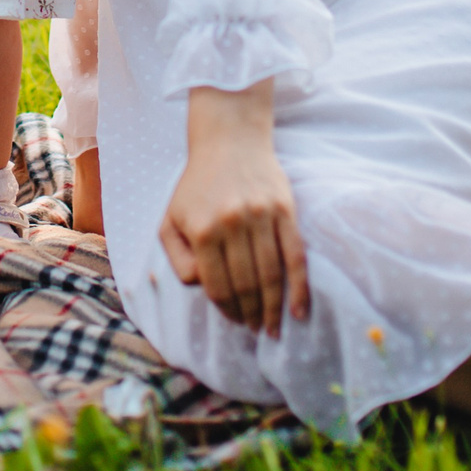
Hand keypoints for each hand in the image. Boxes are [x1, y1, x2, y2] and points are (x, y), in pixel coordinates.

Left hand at [156, 83, 309, 337]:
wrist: (229, 140)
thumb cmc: (197, 184)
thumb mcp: (171, 218)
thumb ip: (177, 258)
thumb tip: (200, 286)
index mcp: (202, 230)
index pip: (216, 285)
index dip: (226, 309)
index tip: (234, 321)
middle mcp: (232, 225)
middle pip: (245, 285)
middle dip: (250, 314)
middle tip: (255, 330)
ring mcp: (261, 218)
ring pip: (271, 276)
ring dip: (273, 309)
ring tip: (272, 328)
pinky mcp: (285, 212)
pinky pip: (295, 257)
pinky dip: (299, 288)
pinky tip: (299, 311)